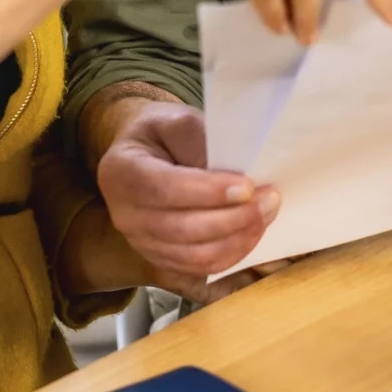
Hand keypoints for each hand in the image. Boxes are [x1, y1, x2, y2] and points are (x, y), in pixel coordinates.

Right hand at [93, 95, 281, 282]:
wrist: (144, 155)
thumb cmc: (162, 135)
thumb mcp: (176, 121)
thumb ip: (199, 142)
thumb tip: (233, 172)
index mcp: (122, 173)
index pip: (164, 189)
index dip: (207, 192)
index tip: (247, 186)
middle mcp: (125, 215)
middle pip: (181, 230)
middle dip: (233, 219)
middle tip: (270, 200)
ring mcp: (141, 243)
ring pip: (194, 257)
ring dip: (238, 240)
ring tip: (267, 214)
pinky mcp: (161, 260)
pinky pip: (200, 271)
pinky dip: (232, 258)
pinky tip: (254, 238)